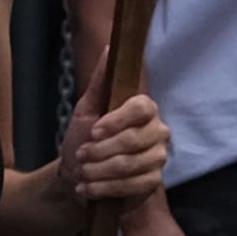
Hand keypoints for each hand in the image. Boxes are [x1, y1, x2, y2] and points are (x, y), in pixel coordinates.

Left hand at [57, 90, 167, 212]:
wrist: (79, 174)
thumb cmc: (84, 137)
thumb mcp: (87, 107)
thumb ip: (101, 80)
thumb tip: (111, 48)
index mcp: (144, 109)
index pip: (141, 108)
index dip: (116, 121)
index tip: (93, 131)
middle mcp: (158, 131)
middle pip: (133, 140)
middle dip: (100, 151)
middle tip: (81, 154)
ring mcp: (157, 158)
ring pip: (129, 166)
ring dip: (98, 171)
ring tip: (82, 172)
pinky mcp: (152, 181)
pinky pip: (130, 186)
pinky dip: (104, 188)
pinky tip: (88, 187)